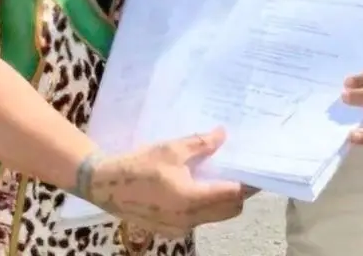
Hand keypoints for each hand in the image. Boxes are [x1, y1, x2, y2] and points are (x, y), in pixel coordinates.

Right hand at [84, 128, 247, 236]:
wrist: (105, 186)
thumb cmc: (138, 165)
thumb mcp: (171, 149)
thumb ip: (200, 143)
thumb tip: (223, 134)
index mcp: (192, 199)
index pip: (233, 195)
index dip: (248, 183)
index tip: (258, 170)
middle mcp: (190, 219)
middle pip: (229, 210)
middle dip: (240, 194)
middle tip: (242, 173)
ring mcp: (180, 228)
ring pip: (215, 217)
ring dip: (224, 201)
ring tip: (222, 178)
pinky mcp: (171, 230)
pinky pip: (199, 220)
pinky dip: (207, 207)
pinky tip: (200, 187)